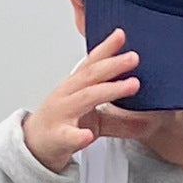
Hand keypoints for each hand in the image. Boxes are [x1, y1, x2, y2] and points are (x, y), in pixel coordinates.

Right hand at [22, 29, 149, 172]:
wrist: (33, 147)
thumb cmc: (60, 126)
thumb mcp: (93, 120)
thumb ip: (119, 119)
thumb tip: (149, 123)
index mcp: (74, 87)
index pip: (91, 64)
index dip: (106, 49)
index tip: (121, 34)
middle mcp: (67, 95)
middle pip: (91, 76)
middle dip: (113, 64)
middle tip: (134, 57)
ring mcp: (61, 115)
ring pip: (85, 98)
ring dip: (109, 90)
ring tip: (132, 85)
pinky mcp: (58, 138)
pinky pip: (68, 136)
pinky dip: (78, 136)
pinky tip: (87, 136)